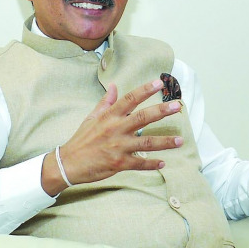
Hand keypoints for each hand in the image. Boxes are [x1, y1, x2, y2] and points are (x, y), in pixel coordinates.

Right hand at [41, 78, 182, 195]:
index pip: (129, 99)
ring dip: (165, 142)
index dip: (145, 90)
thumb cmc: (81, 140)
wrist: (68, 163)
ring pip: (146, 142)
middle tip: (177, 107)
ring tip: (180, 141)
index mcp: (109, 116)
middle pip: (142, 117)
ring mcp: (118, 147)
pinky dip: (152, 164)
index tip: (159, 83)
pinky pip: (140, 163)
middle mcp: (115, 129)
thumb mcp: (91, 118)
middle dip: (161, 111)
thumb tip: (113, 86)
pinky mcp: (119, 163)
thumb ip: (105, 102)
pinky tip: (163, 163)